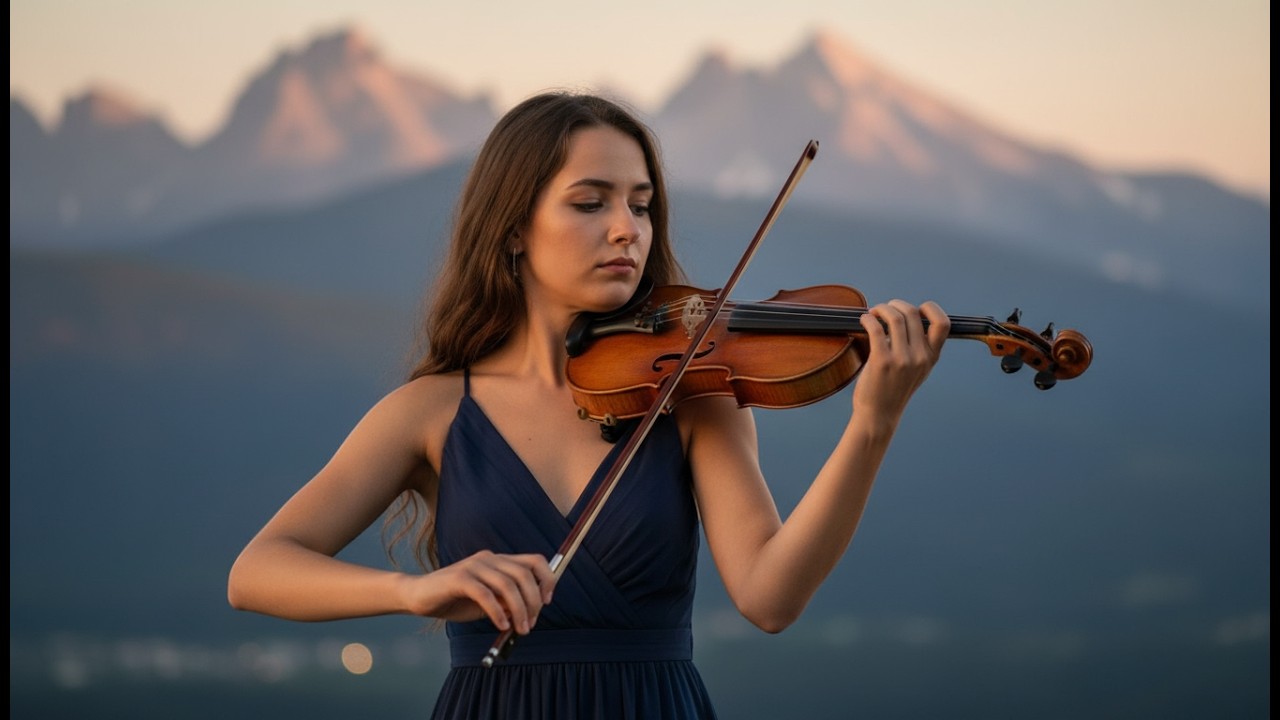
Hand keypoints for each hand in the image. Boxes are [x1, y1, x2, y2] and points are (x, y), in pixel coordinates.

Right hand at [405, 550, 555, 633]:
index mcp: (498, 561)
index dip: (546, 579)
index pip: (534, 560)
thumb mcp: (488, 602)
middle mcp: (489, 558)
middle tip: (531, 624)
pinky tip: (501, 626)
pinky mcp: (459, 578)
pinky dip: (497, 612)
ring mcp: (473, 566)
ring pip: (507, 584)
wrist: (418, 596)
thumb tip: (528, 612)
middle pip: (524, 574)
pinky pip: (486, 595)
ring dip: (519, 610)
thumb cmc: (455, 600)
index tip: (547, 601)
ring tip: (519, 629)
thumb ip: (507, 602)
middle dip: (533, 602)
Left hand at [853, 300, 948, 421]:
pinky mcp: (881, 361)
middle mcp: (920, 357)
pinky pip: (875, 328)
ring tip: (873, 313)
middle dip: (896, 304)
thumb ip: (921, 347)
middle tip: (885, 308)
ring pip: (894, 317)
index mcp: (931, 357)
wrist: (879, 414)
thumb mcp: (918, 370)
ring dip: (881, 308)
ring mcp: (901, 359)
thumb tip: (908, 317)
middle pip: (913, 313)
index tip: (916, 309)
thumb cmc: (894, 389)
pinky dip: (868, 318)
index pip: (943, 323)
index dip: (931, 309)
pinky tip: (864, 320)